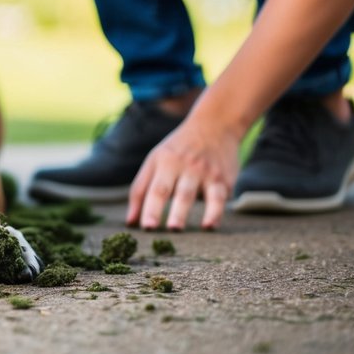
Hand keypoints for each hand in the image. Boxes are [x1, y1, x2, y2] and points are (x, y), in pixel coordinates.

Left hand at [126, 114, 240, 230]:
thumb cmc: (179, 150)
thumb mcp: (156, 160)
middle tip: (158, 228)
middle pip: (169, 190)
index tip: (143, 226)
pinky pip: (218, 197)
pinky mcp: (222, 178)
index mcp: (162, 162)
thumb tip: (130, 222)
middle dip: (163, 209)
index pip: (151, 187)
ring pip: (191, 193)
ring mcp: (203, 172)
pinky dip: (215, 212)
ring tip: (176, 228)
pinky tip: (209, 226)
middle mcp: (181, 166)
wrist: (215, 125)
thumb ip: (141, 190)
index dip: (146, 207)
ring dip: (184, 211)